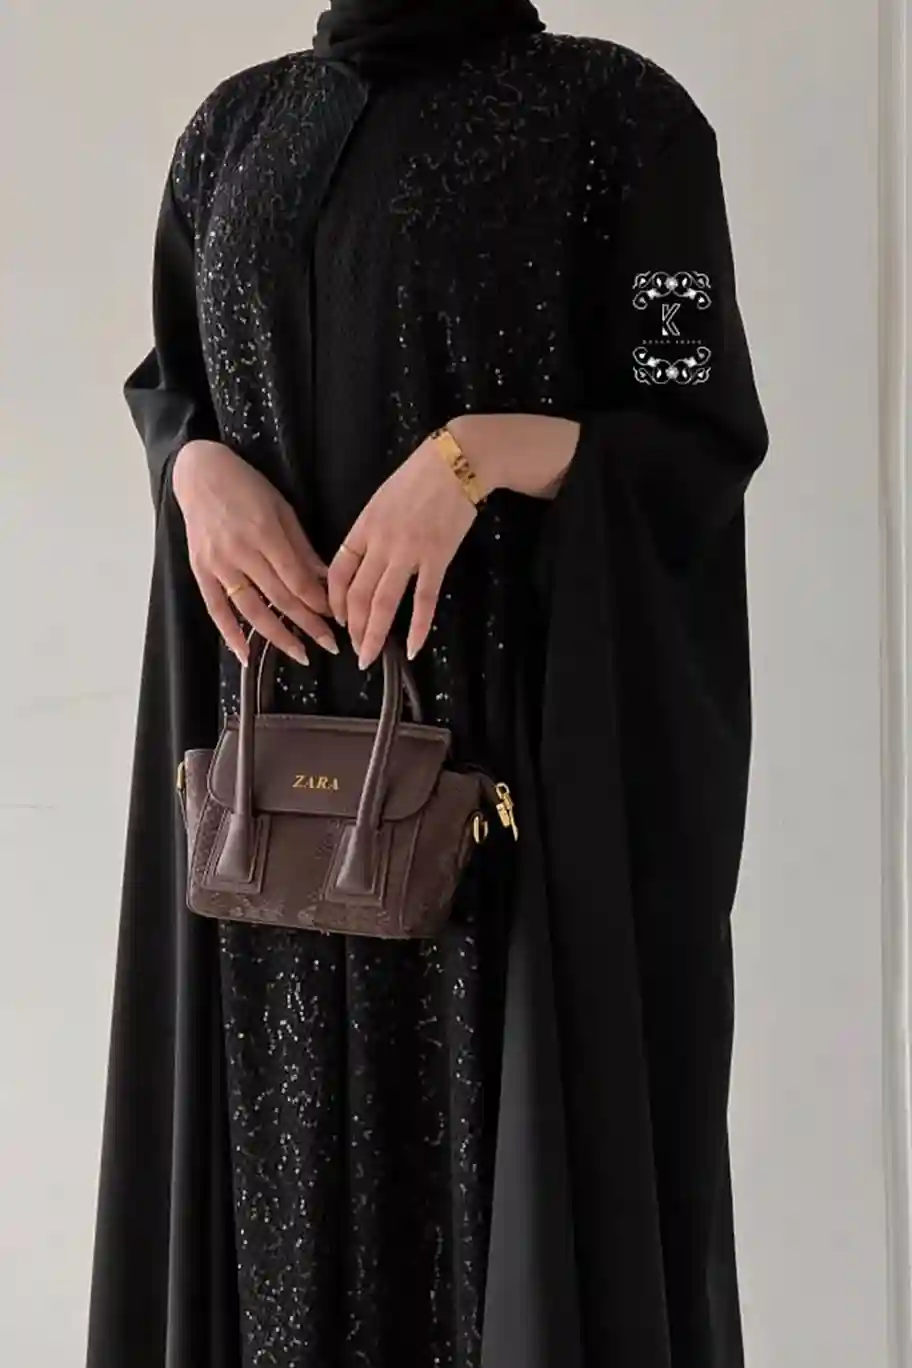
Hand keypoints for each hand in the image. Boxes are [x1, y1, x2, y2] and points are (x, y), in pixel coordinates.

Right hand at [172, 440, 336, 665]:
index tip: (336, 618)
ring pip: (251, 609)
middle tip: (330, 645)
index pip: (296, 579)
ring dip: (277, 636)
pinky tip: (246, 656)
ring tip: (300, 655)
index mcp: (265, 532)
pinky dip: (230, 635)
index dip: (317, 602)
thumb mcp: (281, 508)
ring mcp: (218, 564)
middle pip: (279, 597)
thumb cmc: (245, 486)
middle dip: (307, 624)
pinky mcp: (200, 571)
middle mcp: (240, 552)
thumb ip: (301, 546)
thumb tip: (324, 579)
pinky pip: (216, 609)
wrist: (198, 473)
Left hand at [326, 413, 581, 670]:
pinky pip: (424, 600)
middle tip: (353, 652)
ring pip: (384, 602)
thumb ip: (371, 531)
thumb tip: (364, 561)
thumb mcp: (382, 499)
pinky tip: (412, 648)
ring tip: (369, 657)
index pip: (337, 571)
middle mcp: (380, 543)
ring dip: (374, 634)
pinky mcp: (437, 558)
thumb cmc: (419, 476)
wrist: (456, 460)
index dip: (333, 601)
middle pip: (357, 594)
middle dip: (353, 628)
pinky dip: (418, 627)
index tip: (338, 619)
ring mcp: (408, 552)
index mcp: (363, 527)